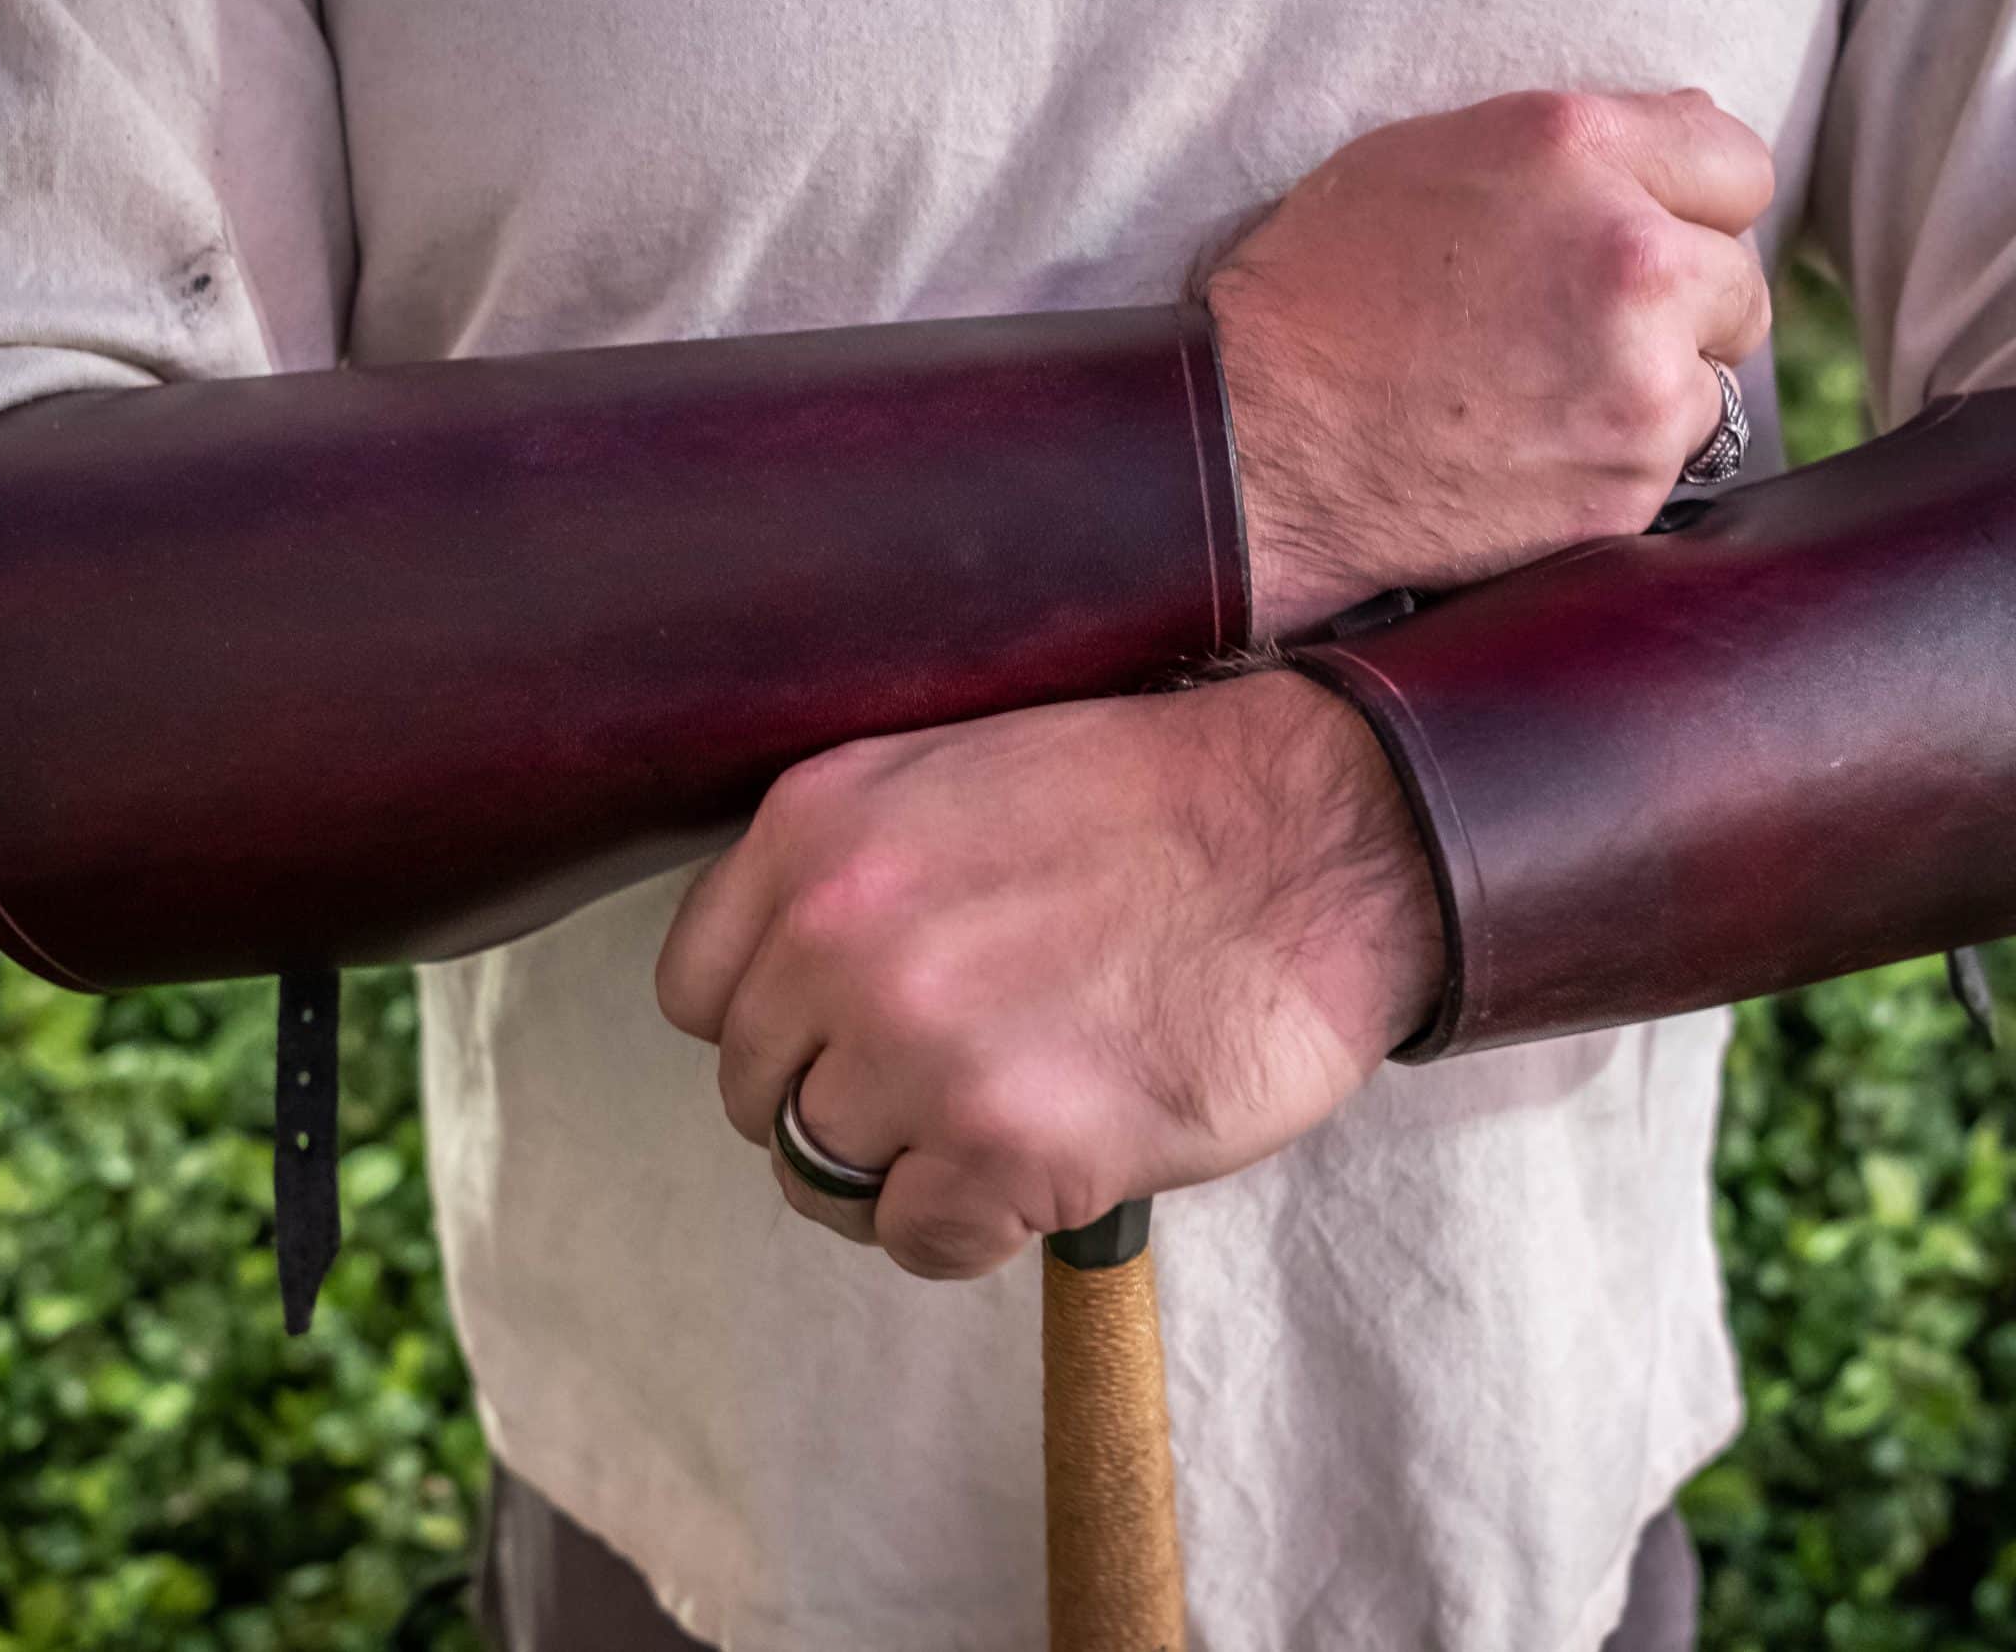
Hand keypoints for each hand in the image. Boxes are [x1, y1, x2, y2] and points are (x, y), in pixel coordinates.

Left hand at [653, 672, 1442, 1277]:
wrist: (1319, 841)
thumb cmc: (1161, 808)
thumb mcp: (957, 774)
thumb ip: (852, 867)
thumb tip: (792, 988)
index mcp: (815, 829)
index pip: (696, 993)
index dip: (775, 1028)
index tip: (842, 1035)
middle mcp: (838, 936)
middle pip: (756, 1094)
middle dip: (840, 1106)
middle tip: (944, 1094)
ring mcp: (916, 1047)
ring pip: (824, 1176)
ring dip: (906, 1174)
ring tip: (999, 1133)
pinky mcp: (1004, 1146)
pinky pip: (917, 1241)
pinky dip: (972, 1228)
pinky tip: (1042, 1171)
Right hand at [1207, 88, 1775, 637]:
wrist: (1255, 446)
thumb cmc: (1316, 298)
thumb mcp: (1427, 161)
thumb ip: (1572, 154)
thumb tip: (1678, 161)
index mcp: (1578, 153)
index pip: (1737, 167)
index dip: (1694, 211)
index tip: (1654, 244)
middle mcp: (1629, 258)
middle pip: (1740, 285)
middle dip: (1680, 312)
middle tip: (1580, 338)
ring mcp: (1637, 384)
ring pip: (1707, 388)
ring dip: (1645, 398)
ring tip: (1535, 404)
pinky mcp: (1625, 490)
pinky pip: (1662, 471)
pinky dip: (1609, 470)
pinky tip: (1524, 457)